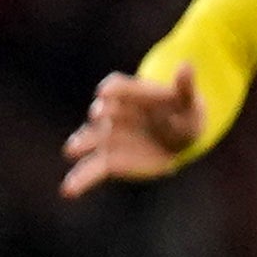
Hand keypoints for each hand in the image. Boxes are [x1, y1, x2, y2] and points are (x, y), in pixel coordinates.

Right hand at [60, 64, 203, 196]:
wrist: (180, 134)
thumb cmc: (182, 112)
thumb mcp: (187, 100)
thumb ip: (184, 85)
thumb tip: (187, 66)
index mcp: (130, 93)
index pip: (117, 88)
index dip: (113, 90)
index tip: (106, 93)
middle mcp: (114, 112)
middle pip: (104, 110)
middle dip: (102, 112)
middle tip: (98, 113)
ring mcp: (109, 136)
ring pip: (92, 138)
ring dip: (83, 142)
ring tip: (72, 149)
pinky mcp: (111, 159)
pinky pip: (94, 168)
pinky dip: (81, 179)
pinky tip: (68, 190)